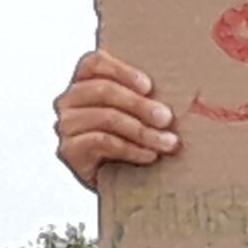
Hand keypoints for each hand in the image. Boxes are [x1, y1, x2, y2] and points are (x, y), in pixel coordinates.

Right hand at [57, 50, 177, 192]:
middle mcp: (70, 100)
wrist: (120, 184)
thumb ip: (146, 96)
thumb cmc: (133, 141)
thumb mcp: (139, 114)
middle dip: (140, 105)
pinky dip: (131, 149)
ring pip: (106, 117)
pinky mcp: (69, 150)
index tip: (149, 86)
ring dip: (142, 131)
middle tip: (167, 118)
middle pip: (104, 90)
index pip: (95, 63)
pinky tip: (149, 155)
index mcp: (84, 81)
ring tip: (168, 142)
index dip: (122, 71)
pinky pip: (102, 142)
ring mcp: (67, 125)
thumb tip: (180, 91)